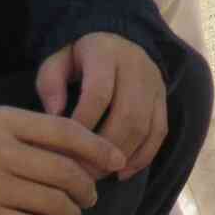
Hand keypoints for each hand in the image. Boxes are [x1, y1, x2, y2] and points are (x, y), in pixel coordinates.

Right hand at [0, 105, 122, 214]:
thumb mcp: (9, 125)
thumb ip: (46, 133)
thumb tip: (101, 154)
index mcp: (5, 122)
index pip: (65, 131)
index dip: (97, 147)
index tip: (117, 160)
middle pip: (64, 172)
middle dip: (87, 187)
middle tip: (90, 196)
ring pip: (53, 203)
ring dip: (72, 214)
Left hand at [37, 33, 167, 179]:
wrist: (118, 40)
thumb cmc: (79, 58)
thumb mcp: (57, 61)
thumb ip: (50, 84)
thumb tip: (55, 116)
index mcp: (105, 54)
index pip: (98, 94)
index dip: (83, 125)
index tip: (64, 149)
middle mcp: (136, 68)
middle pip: (127, 115)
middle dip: (104, 149)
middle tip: (82, 172)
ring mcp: (154, 84)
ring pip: (145, 128)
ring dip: (122, 157)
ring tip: (98, 174)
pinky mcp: (163, 100)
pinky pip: (159, 132)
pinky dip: (143, 157)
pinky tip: (122, 172)